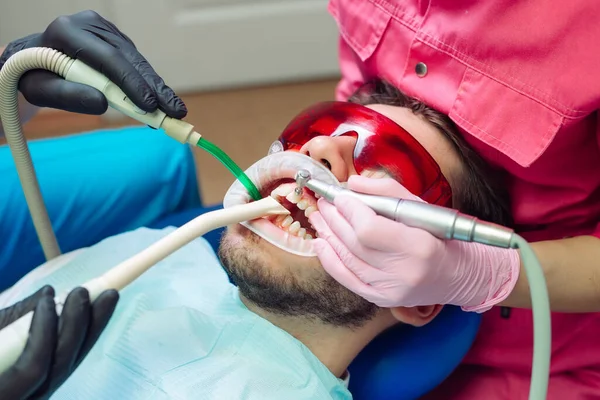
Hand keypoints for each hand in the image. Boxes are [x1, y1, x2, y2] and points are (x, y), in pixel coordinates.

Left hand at [0, 10, 186, 117]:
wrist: (32, 60)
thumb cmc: (35, 77)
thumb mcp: (41, 90)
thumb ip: (68, 96)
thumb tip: (103, 104)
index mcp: (68, 32)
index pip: (108, 59)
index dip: (132, 83)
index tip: (150, 106)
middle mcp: (90, 25)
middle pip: (129, 59)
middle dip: (155, 89)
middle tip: (175, 112)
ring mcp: (105, 30)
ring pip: (137, 61)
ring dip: (157, 88)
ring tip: (174, 111)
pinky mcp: (115, 39)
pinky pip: (136, 63)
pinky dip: (149, 83)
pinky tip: (161, 100)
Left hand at [0, 285, 118, 399]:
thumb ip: (20, 315)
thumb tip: (51, 292)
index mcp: (29, 382)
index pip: (70, 353)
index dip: (92, 325)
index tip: (110, 295)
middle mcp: (31, 392)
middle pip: (72, 359)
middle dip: (94, 323)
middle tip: (106, 291)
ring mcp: (21, 398)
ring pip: (60, 364)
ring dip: (76, 323)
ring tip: (80, 292)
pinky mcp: (8, 397)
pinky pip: (34, 367)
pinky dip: (46, 332)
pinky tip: (48, 303)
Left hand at [308, 175, 519, 310]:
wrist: (458, 275)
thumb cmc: (440, 236)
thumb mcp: (421, 207)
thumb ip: (386, 192)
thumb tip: (351, 184)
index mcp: (419, 246)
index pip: (369, 229)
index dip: (349, 210)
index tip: (339, 195)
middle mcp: (403, 273)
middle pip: (354, 243)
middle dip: (334, 218)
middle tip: (324, 201)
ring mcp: (390, 291)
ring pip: (347, 260)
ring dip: (327, 235)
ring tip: (318, 215)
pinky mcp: (381, 300)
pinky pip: (347, 280)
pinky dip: (329, 261)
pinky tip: (319, 243)